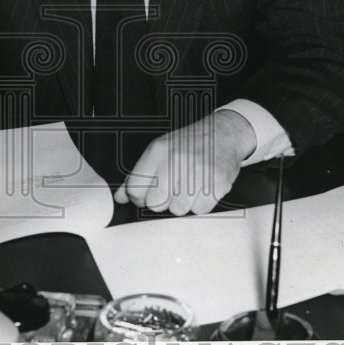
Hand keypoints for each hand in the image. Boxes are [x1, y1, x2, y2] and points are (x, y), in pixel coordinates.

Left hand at [113, 110, 255, 214]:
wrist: (223, 134)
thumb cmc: (189, 144)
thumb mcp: (159, 151)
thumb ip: (138, 175)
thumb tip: (120, 197)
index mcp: (158, 150)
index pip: (135, 189)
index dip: (140, 197)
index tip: (148, 193)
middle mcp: (176, 159)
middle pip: (155, 203)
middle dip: (162, 201)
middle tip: (173, 188)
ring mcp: (197, 171)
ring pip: (178, 210)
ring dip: (183, 203)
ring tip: (190, 185)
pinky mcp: (216, 182)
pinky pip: (199, 210)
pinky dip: (201, 204)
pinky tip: (203, 188)